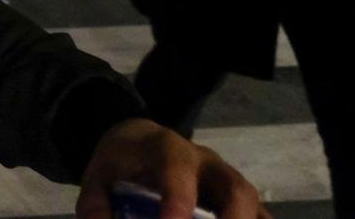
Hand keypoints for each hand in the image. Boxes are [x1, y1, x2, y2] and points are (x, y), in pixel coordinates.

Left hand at [76, 119, 266, 218]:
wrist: (142, 143)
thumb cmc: (123, 162)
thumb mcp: (99, 175)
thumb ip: (96, 203)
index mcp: (167, 148)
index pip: (177, 169)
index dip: (178, 199)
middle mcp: (206, 162)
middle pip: (234, 187)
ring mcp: (227, 180)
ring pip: (252, 202)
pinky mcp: (238, 199)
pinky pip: (259, 214)